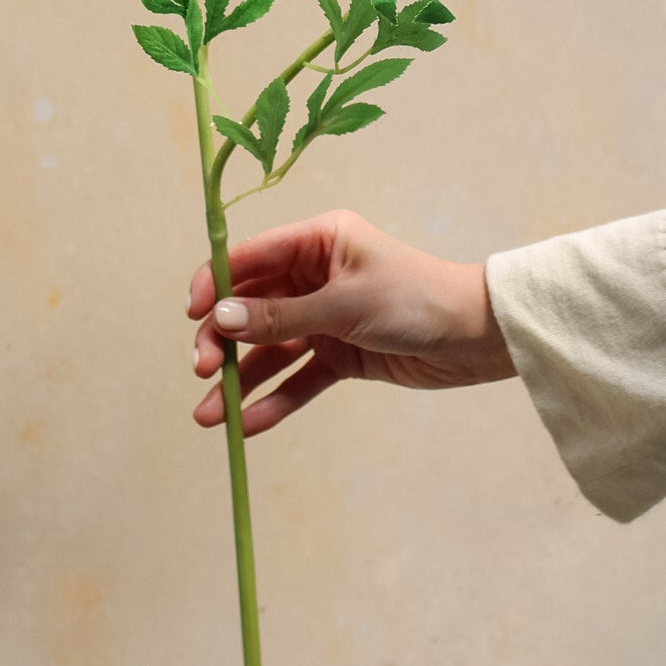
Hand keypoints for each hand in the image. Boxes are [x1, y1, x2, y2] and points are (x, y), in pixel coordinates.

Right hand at [187, 208, 515, 435]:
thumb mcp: (344, 305)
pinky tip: (247, 425)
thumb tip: (221, 318)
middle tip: (203, 371)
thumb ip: (281, 316)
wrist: (475, 337)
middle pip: (253, 307)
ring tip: (208, 416)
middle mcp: (316, 275)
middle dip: (224, 340)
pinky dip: (275, 400)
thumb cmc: (415, 298)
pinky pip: (299, 377)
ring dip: (241, 380)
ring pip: (271, 348)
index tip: (190, 314)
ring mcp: (326, 317)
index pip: (252, 257)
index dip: (216, 282)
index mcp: (318, 240)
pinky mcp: (341, 355)